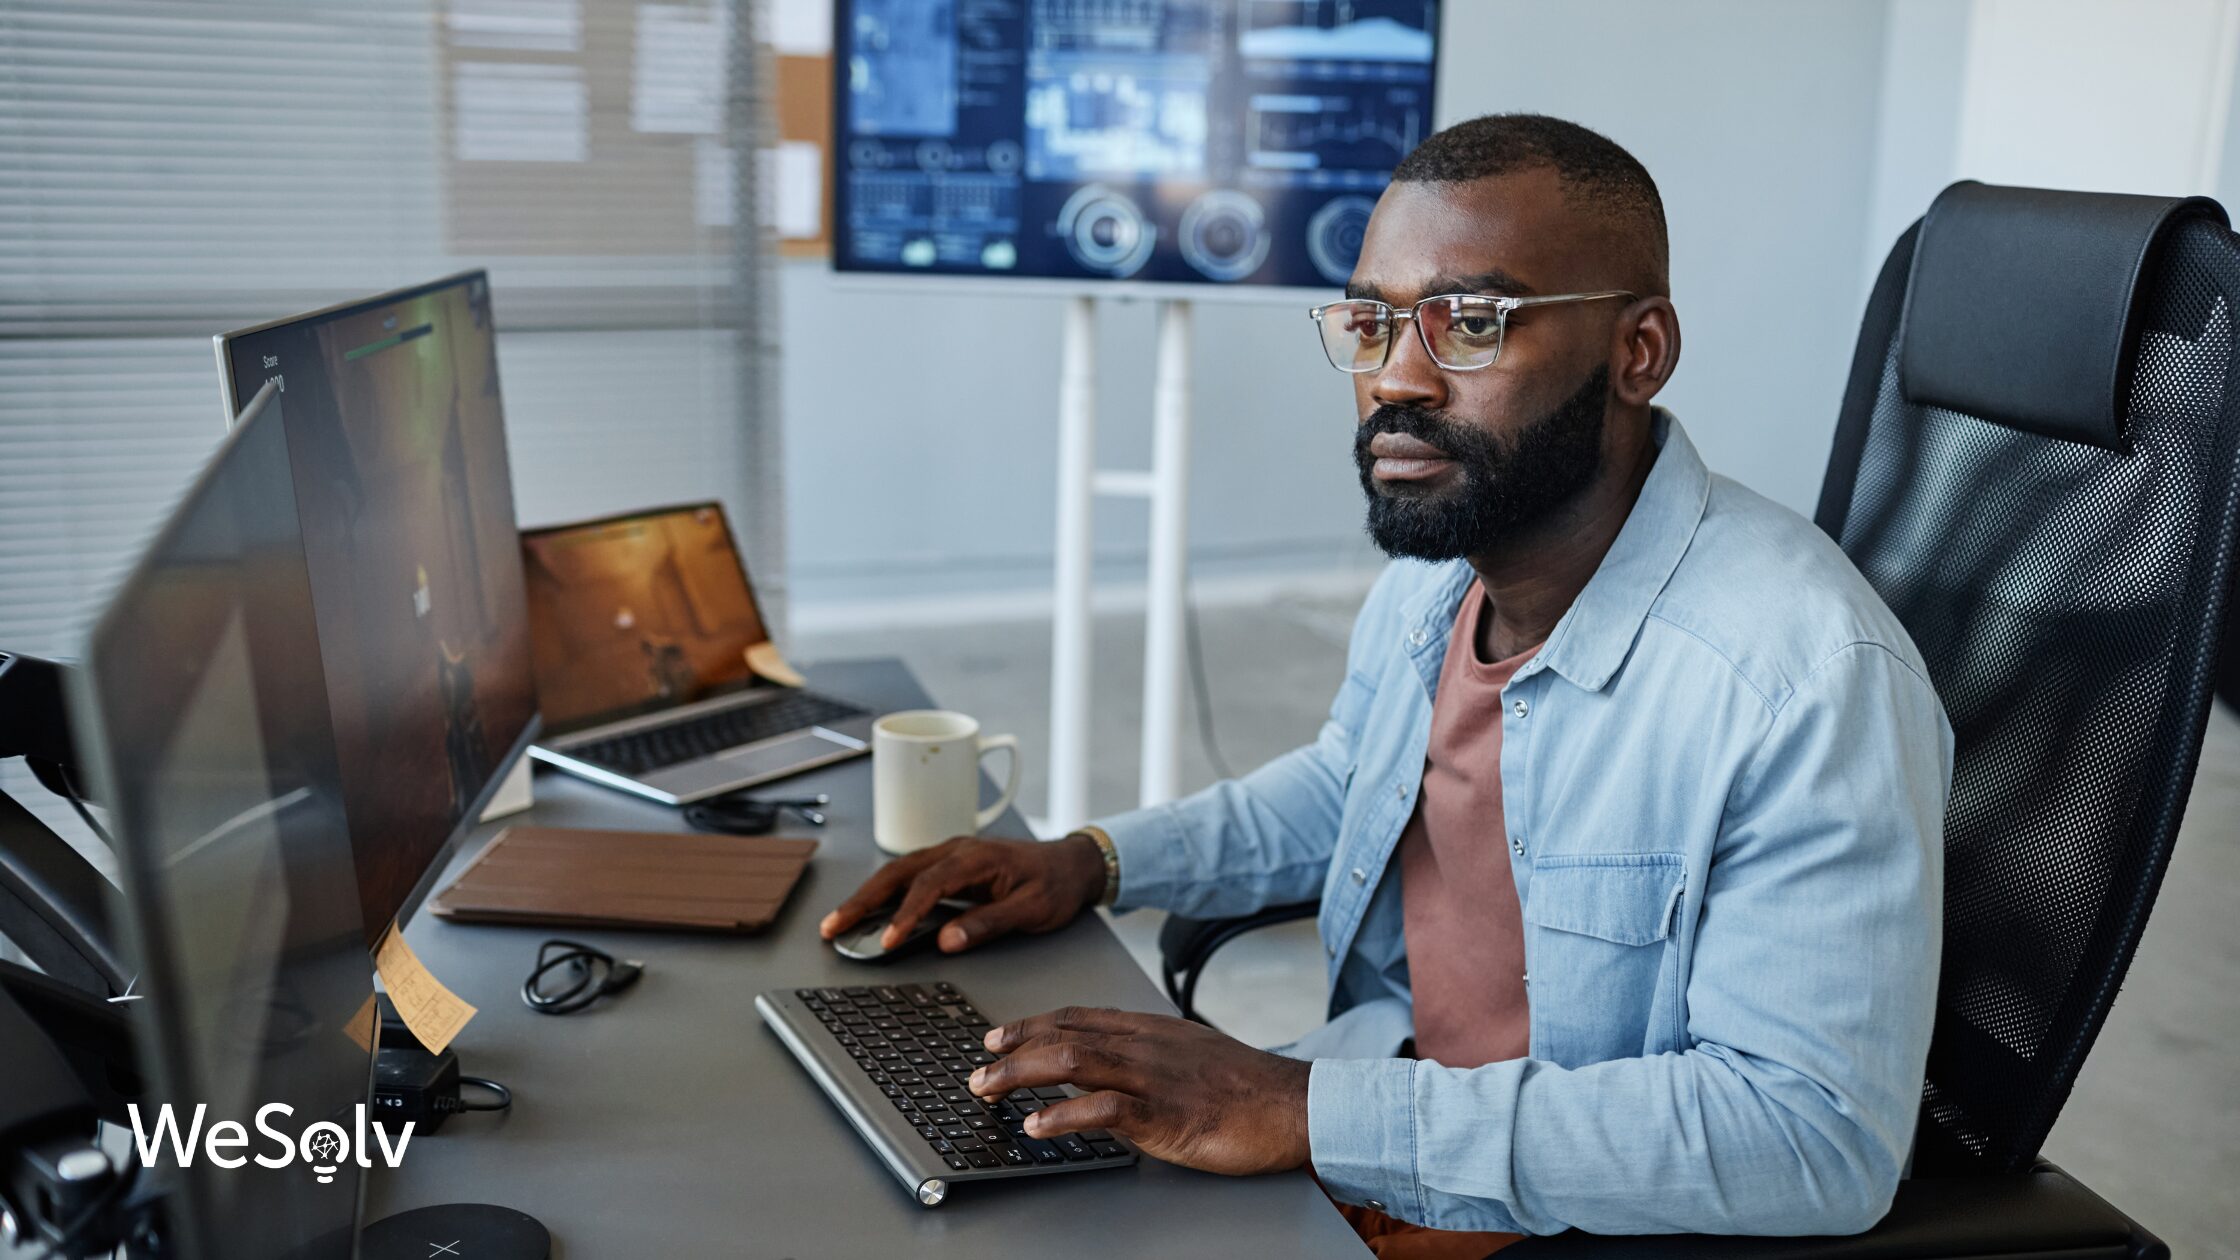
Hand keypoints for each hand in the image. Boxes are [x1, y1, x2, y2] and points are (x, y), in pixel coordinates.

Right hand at [818, 834, 1105, 953]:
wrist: (1073, 863)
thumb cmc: (1055, 885)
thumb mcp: (1031, 910)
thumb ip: (987, 923)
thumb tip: (946, 940)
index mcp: (976, 858)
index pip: (929, 885)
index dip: (904, 913)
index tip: (887, 940)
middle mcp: (957, 850)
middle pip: (899, 872)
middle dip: (863, 900)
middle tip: (834, 926)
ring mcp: (951, 853)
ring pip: (898, 871)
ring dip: (867, 894)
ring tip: (840, 920)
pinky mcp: (951, 863)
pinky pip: (910, 874)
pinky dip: (885, 891)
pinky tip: (870, 908)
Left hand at [967, 1007, 1312, 1175]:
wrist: (1294, 1105)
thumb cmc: (1247, 1087)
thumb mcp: (1190, 1056)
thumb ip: (1148, 1056)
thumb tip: (1108, 1070)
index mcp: (1151, 1029)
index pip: (1077, 1017)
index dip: (1032, 1024)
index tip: (997, 1036)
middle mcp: (1145, 1044)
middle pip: (1064, 1034)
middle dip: (1012, 1050)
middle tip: (978, 1069)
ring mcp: (1154, 1076)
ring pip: (1072, 1062)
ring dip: (1020, 1075)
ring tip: (987, 1090)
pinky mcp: (1166, 1114)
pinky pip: (1104, 1109)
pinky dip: (1063, 1116)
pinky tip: (1037, 1125)